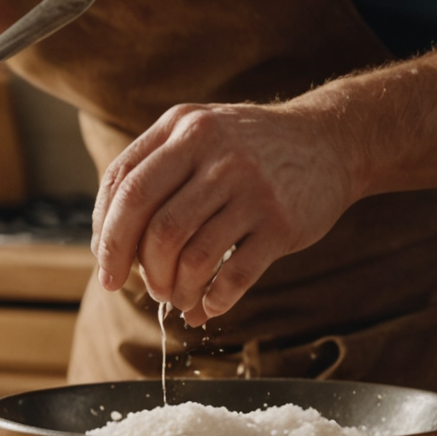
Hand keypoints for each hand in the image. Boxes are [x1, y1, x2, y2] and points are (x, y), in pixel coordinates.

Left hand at [88, 102, 362, 327]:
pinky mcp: (282, 223)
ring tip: (176, 296)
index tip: (106, 264)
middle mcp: (215, 154)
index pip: (124, 186)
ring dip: (176, 288)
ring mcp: (251, 189)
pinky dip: (214, 300)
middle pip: (155, 227)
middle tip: (142, 287)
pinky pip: (236, 275)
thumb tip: (107, 240)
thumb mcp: (198, 133)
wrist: (331, 141)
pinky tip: (208, 306)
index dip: (108, 233)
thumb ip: (152, 170)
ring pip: (193, 256)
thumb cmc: (249, 147)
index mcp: (183, 129)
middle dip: (139, 268)